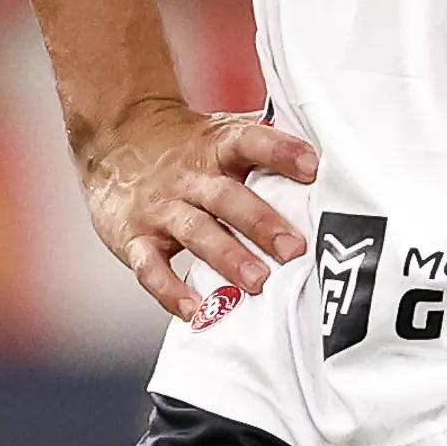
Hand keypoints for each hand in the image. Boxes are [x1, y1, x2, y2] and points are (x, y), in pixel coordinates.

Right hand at [78, 97, 319, 322]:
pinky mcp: (133, 237)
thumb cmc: (188, 147)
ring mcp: (160, 207)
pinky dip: (171, 291)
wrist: (115, 138)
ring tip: (258, 283)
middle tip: (294, 249)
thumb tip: (330, 168)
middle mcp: (189, 175)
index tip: (313, 168)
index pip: (251, 141)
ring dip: (227, 258)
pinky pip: (150, 267)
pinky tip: (195, 311)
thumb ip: (265, 151)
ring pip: (195, 231)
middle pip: (227, 196)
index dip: (281, 152)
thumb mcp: (222, 134)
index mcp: (216, 145)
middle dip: (261, 222)